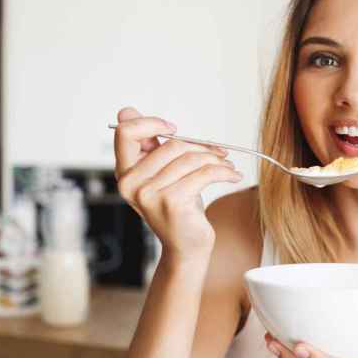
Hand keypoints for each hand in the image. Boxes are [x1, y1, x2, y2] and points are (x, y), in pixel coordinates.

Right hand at [113, 107, 241, 262]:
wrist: (187, 247)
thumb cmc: (178, 207)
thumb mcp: (160, 173)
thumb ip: (148, 145)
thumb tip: (127, 110)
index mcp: (124, 172)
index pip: (125, 132)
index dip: (151, 123)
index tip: (173, 129)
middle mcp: (131, 184)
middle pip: (170, 144)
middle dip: (200, 147)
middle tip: (218, 153)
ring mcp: (149, 194)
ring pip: (190, 158)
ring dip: (215, 159)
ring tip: (226, 165)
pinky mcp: (172, 202)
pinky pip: (204, 174)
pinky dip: (224, 172)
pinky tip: (233, 175)